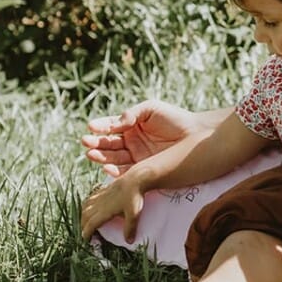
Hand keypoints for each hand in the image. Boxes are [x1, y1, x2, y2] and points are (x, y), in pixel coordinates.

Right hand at [80, 99, 202, 176]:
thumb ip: (132, 114)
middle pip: (108, 144)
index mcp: (130, 126)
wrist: (196, 134)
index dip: (100, 127)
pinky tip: (107, 167)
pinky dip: (115, 171)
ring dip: (101, 157)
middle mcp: (130, 142)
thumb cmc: (175, 118)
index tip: (91, 126)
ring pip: (113, 158)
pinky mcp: (143, 169)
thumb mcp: (151, 109)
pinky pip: (125, 172)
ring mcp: (135, 156)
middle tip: (86, 142)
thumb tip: (114, 123)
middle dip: (96, 143)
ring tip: (91, 154)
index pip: (110, 127)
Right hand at [80, 174, 146, 240]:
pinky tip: (92, 205)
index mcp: (104, 211)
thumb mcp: (134, 214)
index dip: (87, 232)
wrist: (136, 178)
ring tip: (86, 220)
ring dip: (84, 214)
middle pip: (85, 215)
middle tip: (86, 232)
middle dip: (83, 225)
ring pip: (86, 205)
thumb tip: (129, 242)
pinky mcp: (105, 188)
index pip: (91, 224)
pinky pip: (91, 197)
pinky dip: (88, 203)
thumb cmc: (135, 197)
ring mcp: (101, 195)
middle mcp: (100, 203)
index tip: (86, 239)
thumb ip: (130, 228)